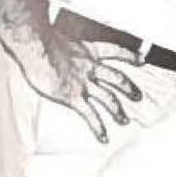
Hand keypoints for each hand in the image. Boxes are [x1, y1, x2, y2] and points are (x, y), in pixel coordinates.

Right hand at [19, 31, 142, 142]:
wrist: (34, 44)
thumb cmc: (39, 39)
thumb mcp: (59, 39)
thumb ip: (66, 47)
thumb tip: (56, 44)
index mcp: (89, 50)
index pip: (115, 51)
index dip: (129, 56)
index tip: (141, 60)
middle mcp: (91, 67)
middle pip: (117, 78)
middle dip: (129, 88)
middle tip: (138, 97)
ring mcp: (83, 82)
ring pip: (108, 98)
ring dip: (117, 110)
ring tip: (124, 121)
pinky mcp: (72, 96)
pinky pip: (89, 114)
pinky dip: (98, 127)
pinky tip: (103, 137)